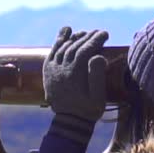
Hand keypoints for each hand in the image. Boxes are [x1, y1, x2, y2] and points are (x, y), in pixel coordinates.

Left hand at [44, 27, 108, 143]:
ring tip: (86, 33)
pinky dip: (60, 40)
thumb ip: (98, 76)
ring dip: (75, 37)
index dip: (96, 40)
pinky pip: (53, 51)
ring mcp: (53, 69)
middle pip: (75, 46)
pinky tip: (67, 31)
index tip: (105, 33)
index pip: (85, 50)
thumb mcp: (98, 97)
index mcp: (74, 74)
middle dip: (88, 37)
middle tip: (99, 32)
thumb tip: (98, 56)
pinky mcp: (48, 70)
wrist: (69, 121)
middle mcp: (61, 69)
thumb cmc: (88, 109)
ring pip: (64, 47)